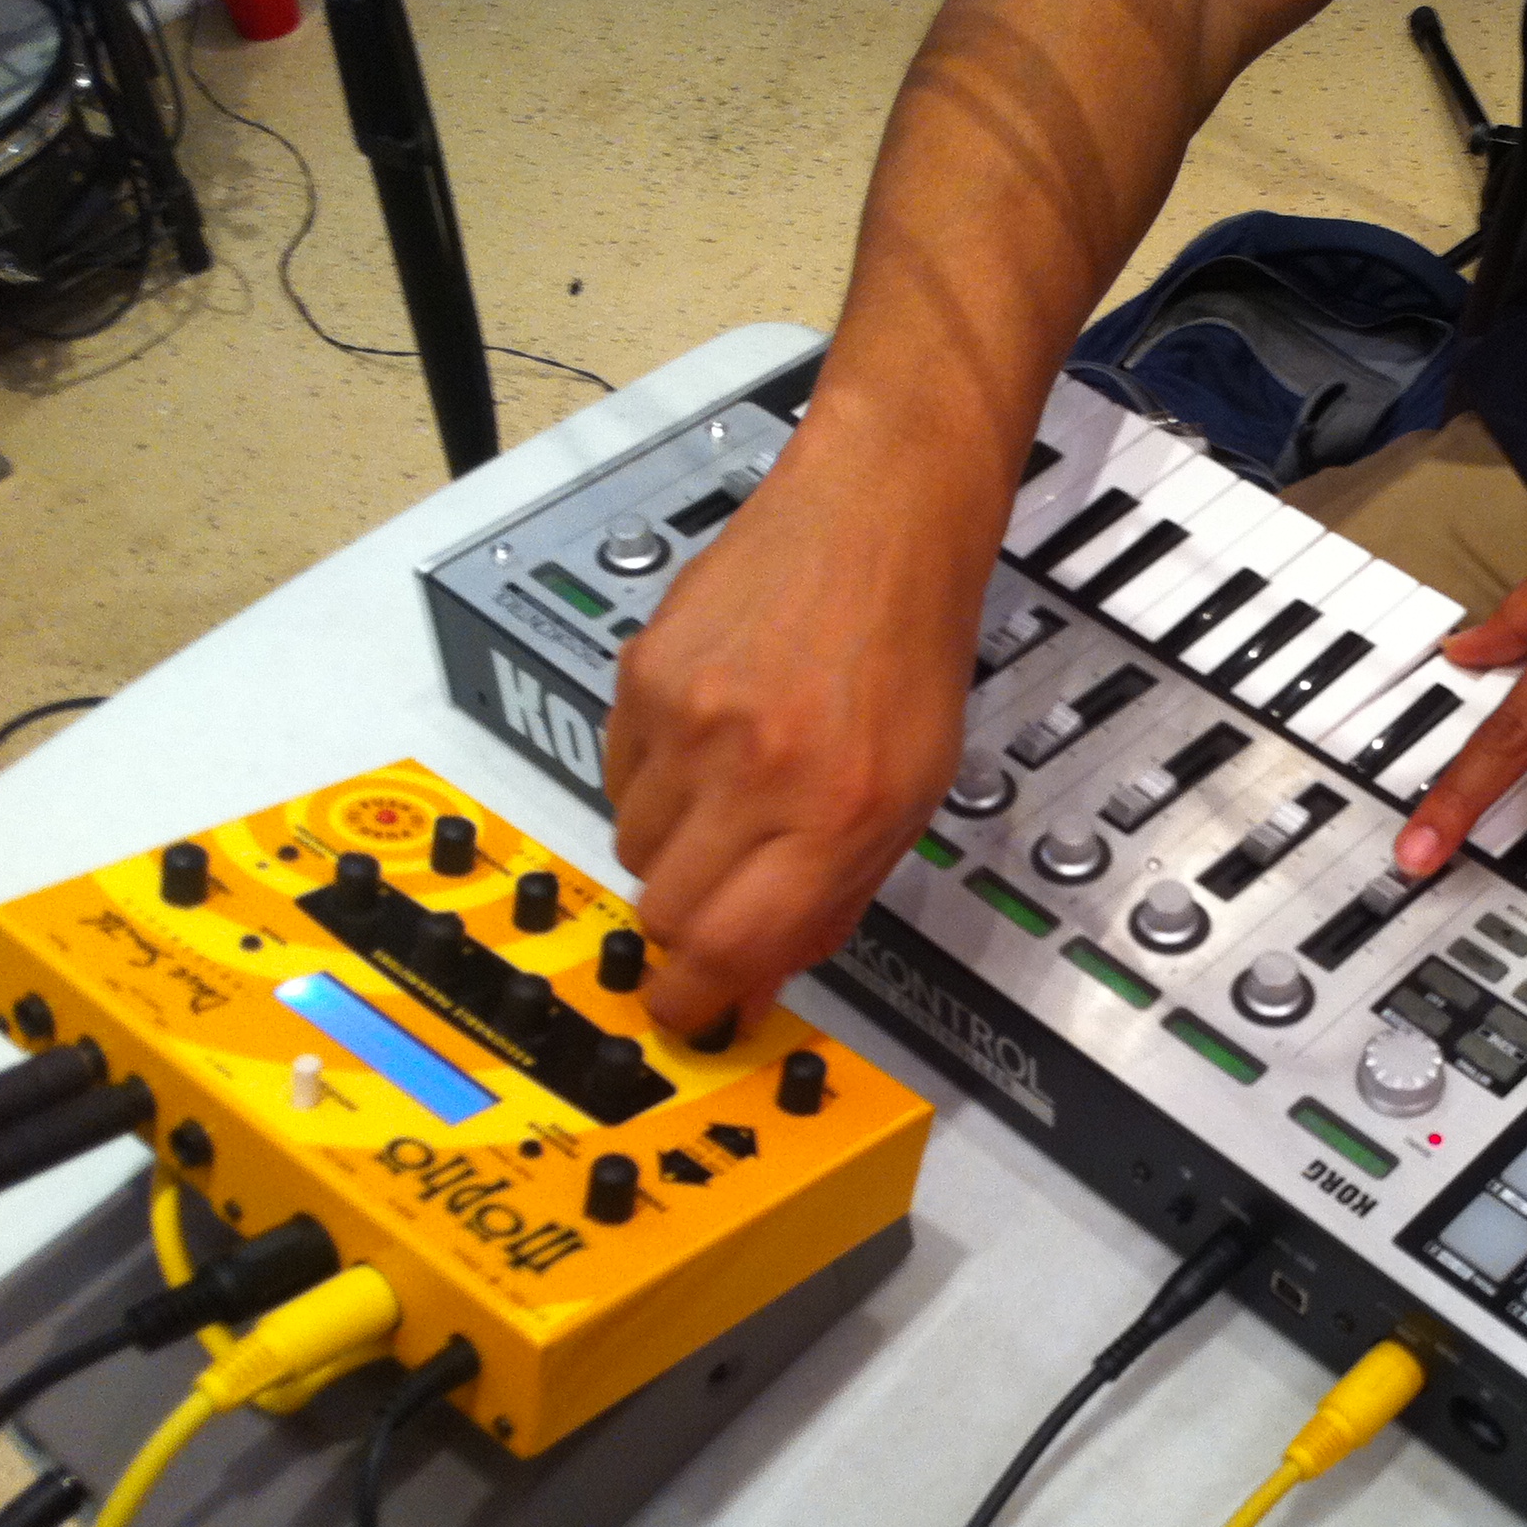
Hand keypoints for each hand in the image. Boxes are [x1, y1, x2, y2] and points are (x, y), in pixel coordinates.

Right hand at [605, 406, 1002, 1033]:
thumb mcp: (911, 796)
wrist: (877, 515)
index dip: (696, 999)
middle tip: (715, 903)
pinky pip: (614, 773)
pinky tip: (707, 741)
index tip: (688, 1010)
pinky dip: (650, 781)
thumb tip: (759, 981)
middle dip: (683, 931)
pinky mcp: (642, 673)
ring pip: (631, 846)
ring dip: (672, 850)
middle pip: (664, 912)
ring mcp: (688, 718)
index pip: (728, 949)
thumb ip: (833, 898)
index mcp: (836, 813)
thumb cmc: (909, 648)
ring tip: (731, 796)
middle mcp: (756, 770)